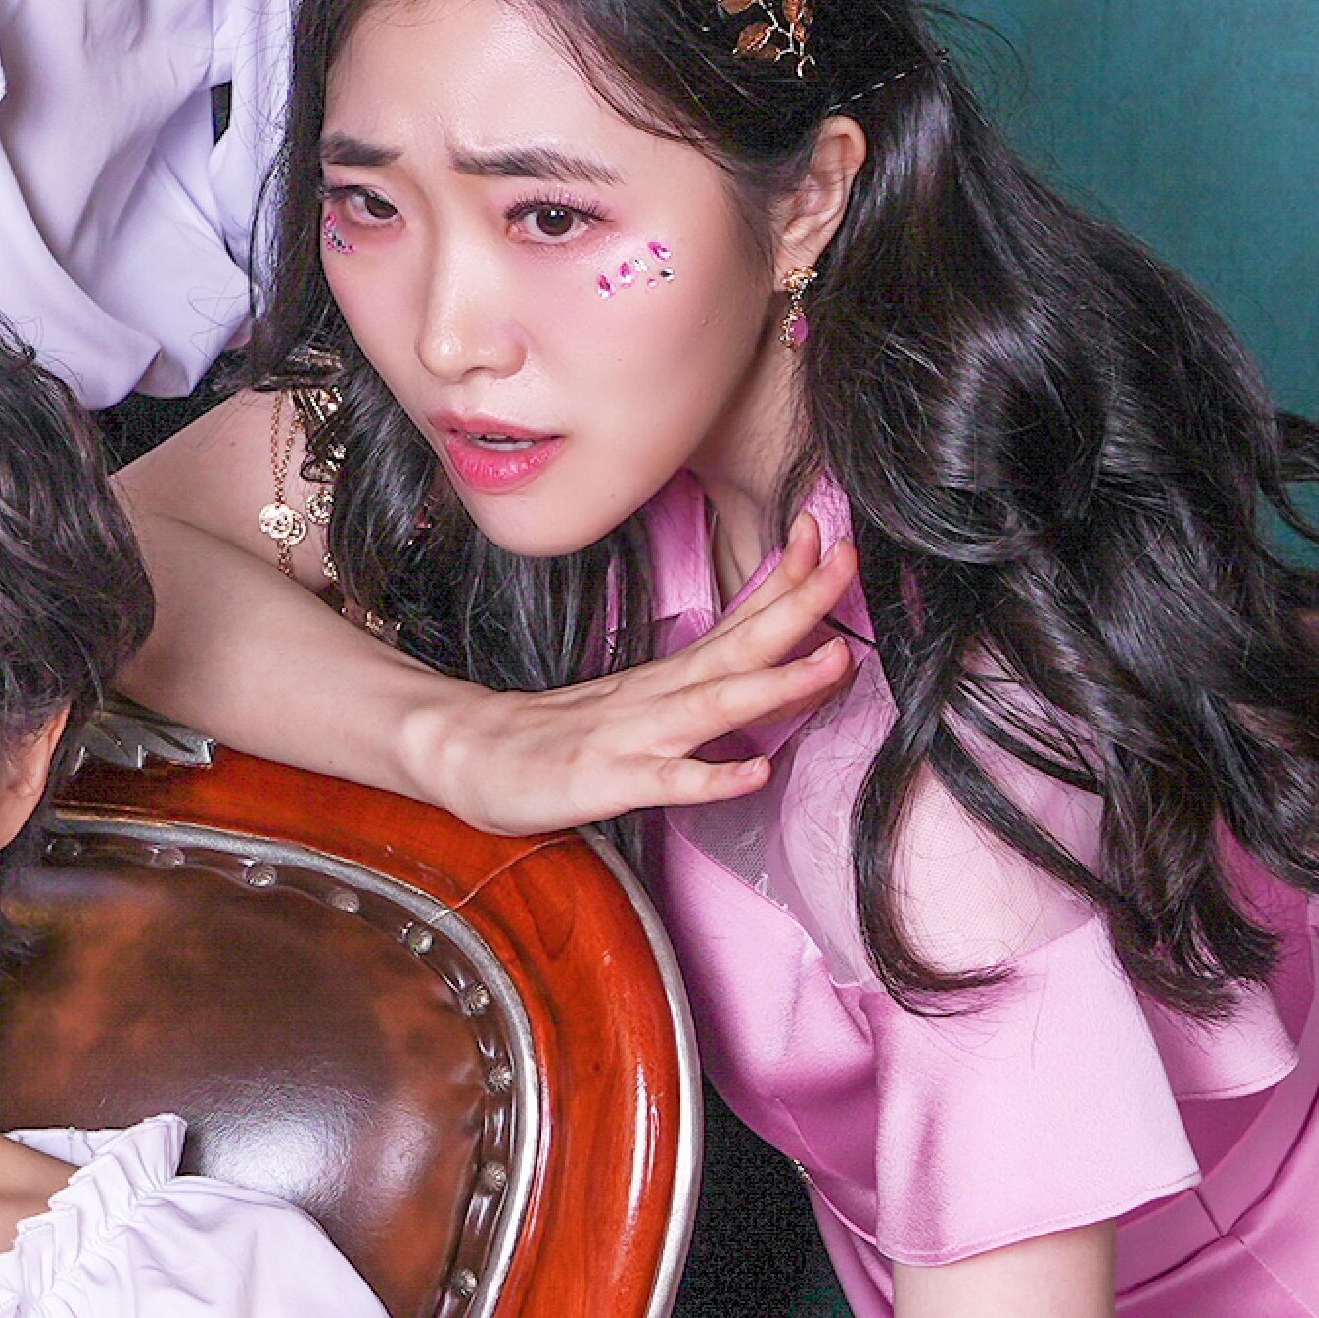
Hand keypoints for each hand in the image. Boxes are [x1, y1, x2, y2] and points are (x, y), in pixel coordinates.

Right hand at [393, 516, 855, 834]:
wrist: (467, 756)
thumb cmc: (559, 735)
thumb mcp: (639, 699)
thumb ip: (698, 682)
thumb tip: (763, 660)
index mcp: (671, 676)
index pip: (738, 620)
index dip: (786, 581)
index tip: (828, 535)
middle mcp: (659, 695)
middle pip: (739, 645)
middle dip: (800, 605)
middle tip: (850, 560)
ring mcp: (634, 736)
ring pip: (715, 706)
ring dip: (777, 682)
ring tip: (834, 660)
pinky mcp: (607, 782)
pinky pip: (667, 783)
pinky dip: (712, 777)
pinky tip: (755, 772)